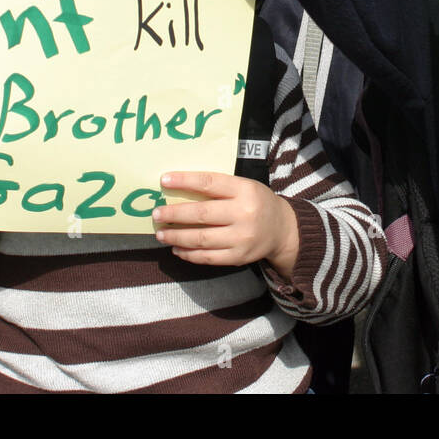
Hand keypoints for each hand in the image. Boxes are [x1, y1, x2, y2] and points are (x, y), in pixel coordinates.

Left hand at [152, 171, 299, 275]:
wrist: (282, 229)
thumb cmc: (256, 202)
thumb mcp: (244, 187)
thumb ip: (218, 188)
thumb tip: (179, 189)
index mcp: (245, 190)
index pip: (209, 183)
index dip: (185, 181)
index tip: (163, 180)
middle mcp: (244, 214)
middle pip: (201, 214)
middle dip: (174, 214)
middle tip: (156, 214)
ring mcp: (241, 238)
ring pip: (200, 239)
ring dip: (176, 236)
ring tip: (161, 233)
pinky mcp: (238, 257)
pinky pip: (207, 257)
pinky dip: (188, 253)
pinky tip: (177, 248)